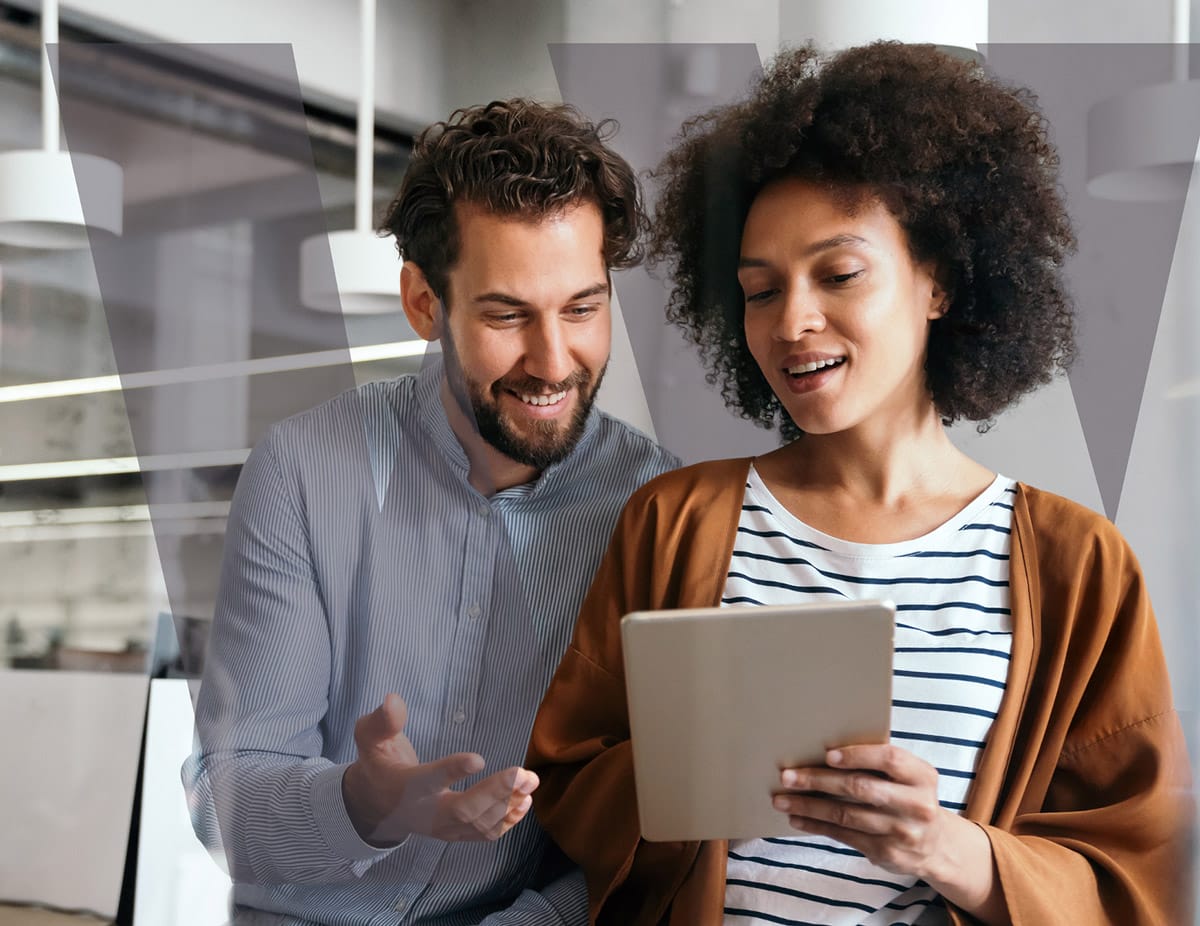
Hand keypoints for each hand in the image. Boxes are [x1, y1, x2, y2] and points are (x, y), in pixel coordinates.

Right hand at [342, 693, 537, 845]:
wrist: (375, 806)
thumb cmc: (379, 765)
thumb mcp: (370, 739)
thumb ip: (381, 721)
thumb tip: (393, 699)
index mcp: (407, 786)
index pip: (430, 780)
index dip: (453, 770)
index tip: (478, 758)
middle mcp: (426, 811)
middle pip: (463, 810)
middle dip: (495, 793)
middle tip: (523, 773)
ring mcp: (442, 828)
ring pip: (478, 824)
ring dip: (509, 805)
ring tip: (531, 782)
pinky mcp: (454, 834)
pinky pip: (482, 834)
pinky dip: (507, 821)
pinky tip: (525, 802)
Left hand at [774, 744, 947, 876]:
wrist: (936, 845)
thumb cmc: (909, 797)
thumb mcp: (908, 778)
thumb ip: (879, 764)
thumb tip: (823, 752)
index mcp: (922, 776)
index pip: (889, 759)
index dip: (857, 755)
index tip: (827, 754)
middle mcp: (917, 805)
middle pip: (860, 788)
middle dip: (818, 781)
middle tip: (787, 776)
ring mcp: (902, 832)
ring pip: (845, 815)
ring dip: (808, 807)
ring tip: (782, 800)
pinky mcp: (886, 853)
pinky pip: (843, 836)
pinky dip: (816, 826)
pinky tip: (797, 818)